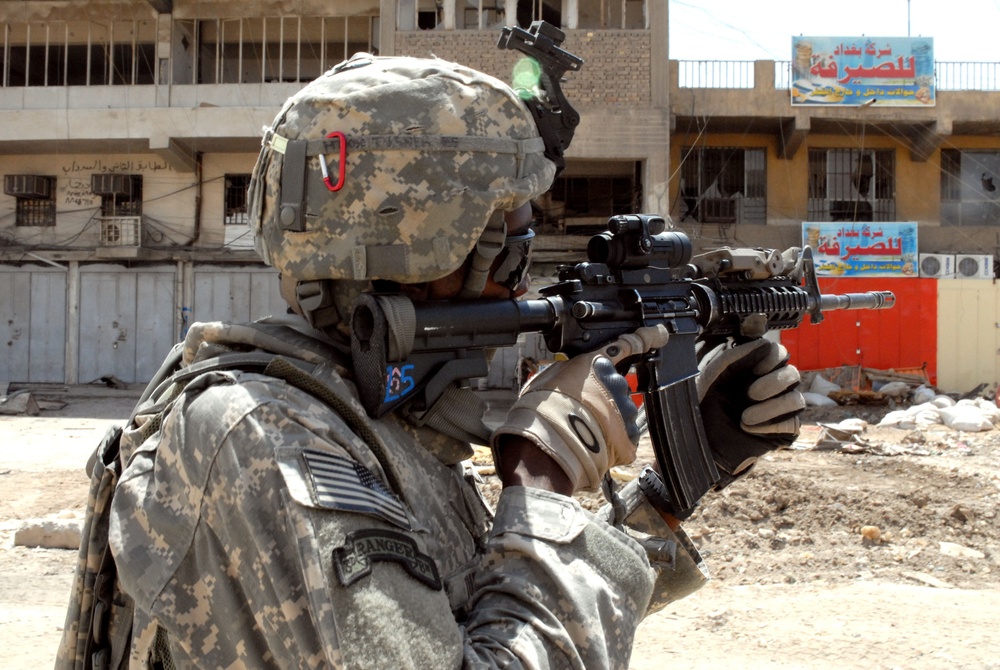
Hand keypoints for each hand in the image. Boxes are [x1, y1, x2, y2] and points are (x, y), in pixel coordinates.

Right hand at [492, 325, 669, 491]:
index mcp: (597, 365)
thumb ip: (568, 370)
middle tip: (579, 410)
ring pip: (621, 413)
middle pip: (616, 387)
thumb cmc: (542, 409)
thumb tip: (569, 372)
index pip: (627, 345)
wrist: (550, 442)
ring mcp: (625, 411)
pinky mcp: (629, 438)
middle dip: (603, 397)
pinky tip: (593, 444)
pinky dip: (611, 442)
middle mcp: (616, 384)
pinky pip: (623, 438)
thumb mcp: (548, 377)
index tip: (658, 333)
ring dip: (607, 420)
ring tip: (582, 431)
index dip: (645, 338)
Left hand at [696, 338, 803, 488]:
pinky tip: (749, 427)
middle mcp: (770, 387)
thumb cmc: (703, 407)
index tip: (755, 369)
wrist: (700, 442)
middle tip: (750, 394)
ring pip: (796, 399)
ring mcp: (778, 409)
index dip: (773, 358)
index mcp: (754, 370)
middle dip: (772, 383)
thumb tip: (764, 344)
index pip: (779, 353)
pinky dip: (769, 424)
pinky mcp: (783, 431)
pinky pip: (792, 423)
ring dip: (770, 407)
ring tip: (745, 417)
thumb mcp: (712, 376)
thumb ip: (735, 356)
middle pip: (793, 374)